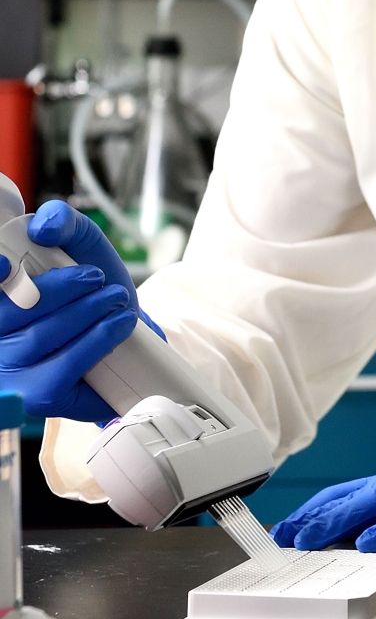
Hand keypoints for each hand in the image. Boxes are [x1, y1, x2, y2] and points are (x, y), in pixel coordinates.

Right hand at [0, 201, 164, 421]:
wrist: (121, 326)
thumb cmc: (89, 287)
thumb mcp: (80, 242)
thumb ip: (63, 222)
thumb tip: (44, 229)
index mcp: (0, 301)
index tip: (6, 264)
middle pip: (14, 311)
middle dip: (62, 290)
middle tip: (97, 278)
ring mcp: (12, 372)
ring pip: (42, 337)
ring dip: (87, 312)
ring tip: (117, 298)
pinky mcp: (40, 396)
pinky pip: (64, 368)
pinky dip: (96, 342)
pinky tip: (118, 324)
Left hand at [270, 461, 375, 551]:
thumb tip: (351, 537)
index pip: (341, 494)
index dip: (311, 510)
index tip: (286, 527)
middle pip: (348, 496)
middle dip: (311, 516)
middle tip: (283, 536)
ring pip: (371, 502)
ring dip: (335, 521)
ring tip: (308, 539)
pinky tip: (367, 543)